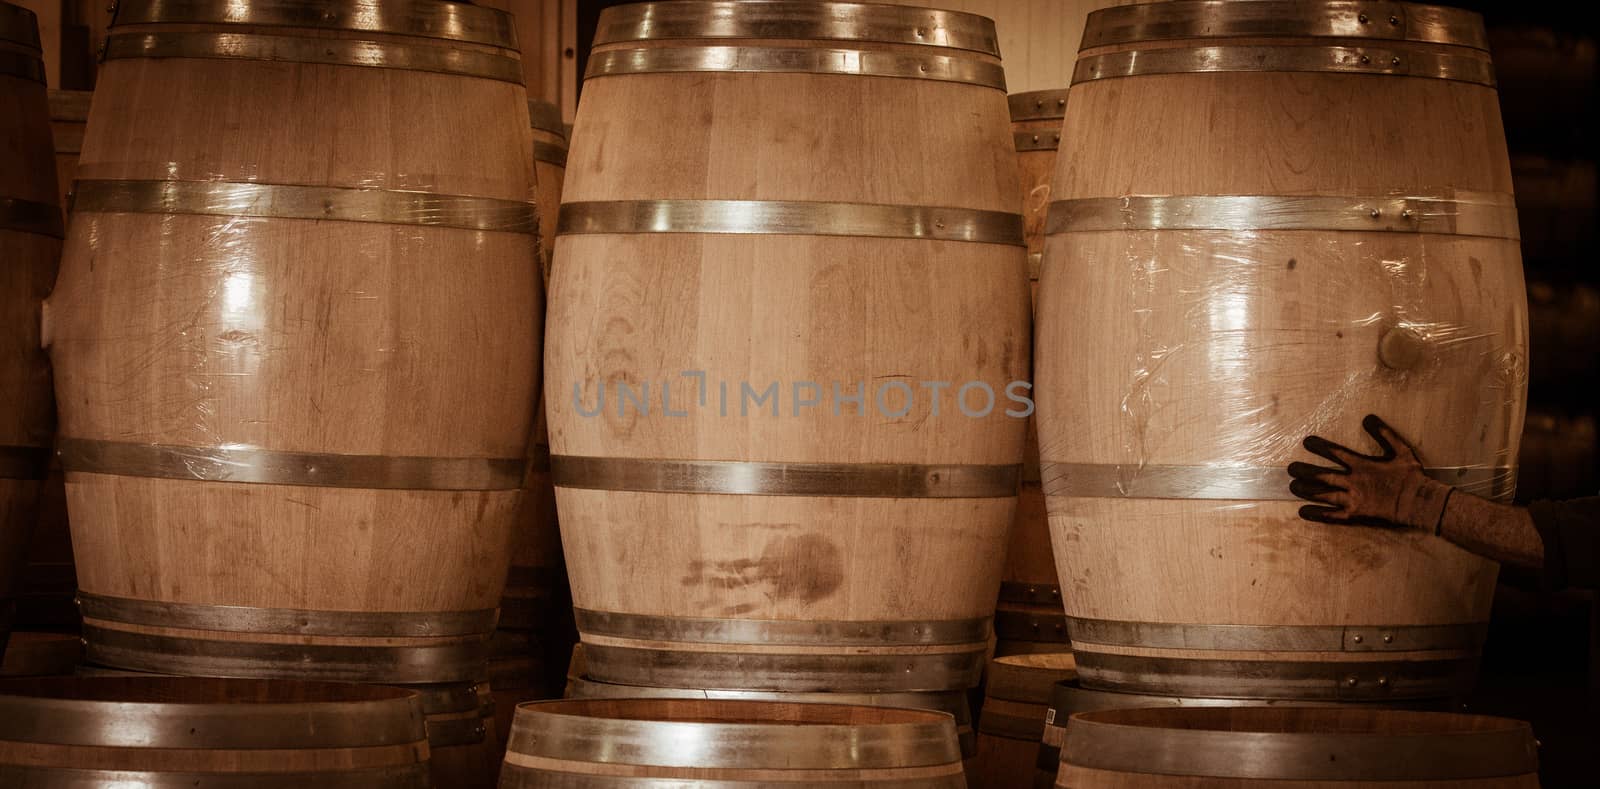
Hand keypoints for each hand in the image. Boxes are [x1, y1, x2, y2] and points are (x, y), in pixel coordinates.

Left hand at [1288, 414, 1453, 530]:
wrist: (1420, 503)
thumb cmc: (1411, 476)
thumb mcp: (1400, 450)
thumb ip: (1384, 433)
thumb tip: (1368, 417)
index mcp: (1361, 465)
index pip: (1334, 453)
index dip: (1319, 447)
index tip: (1306, 442)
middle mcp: (1352, 482)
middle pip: (1321, 475)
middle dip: (1304, 471)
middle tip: (1290, 468)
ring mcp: (1352, 499)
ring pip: (1321, 494)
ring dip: (1305, 490)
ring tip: (1292, 486)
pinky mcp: (1354, 515)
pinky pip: (1331, 516)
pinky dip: (1315, 513)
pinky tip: (1303, 512)